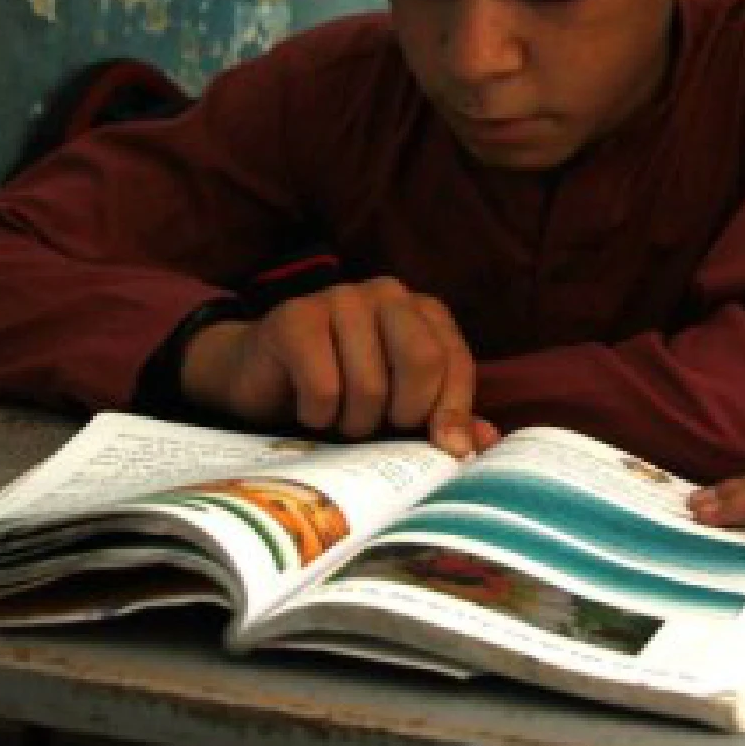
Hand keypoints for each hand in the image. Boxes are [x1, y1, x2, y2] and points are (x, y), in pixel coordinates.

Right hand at [180, 278, 500, 456]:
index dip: (452, 413)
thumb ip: (443, 419)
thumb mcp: (399, 407)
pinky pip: (325, 389)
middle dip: (403, 414)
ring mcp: (340, 298)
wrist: (260, 377)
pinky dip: (318, 416)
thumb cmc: (343, 391)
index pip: (455, 363)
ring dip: (354, 422)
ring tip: (340, 416)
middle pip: (422, 363)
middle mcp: (387, 294)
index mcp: (423, 310)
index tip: (446, 452)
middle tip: (380, 428)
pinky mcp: (296, 318)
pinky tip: (307, 408)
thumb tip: (484, 443)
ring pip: (370, 386)